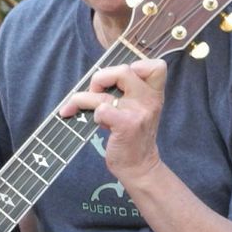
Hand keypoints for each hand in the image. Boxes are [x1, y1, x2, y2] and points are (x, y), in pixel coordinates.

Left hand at [60, 58, 165, 183]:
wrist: (139, 166)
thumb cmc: (132, 136)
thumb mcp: (136, 110)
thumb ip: (125, 93)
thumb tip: (96, 81)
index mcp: (154, 93)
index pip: (156, 66)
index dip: (136, 66)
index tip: (119, 81)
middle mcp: (149, 99)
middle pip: (123, 70)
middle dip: (100, 78)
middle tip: (94, 92)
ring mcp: (139, 112)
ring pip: (103, 93)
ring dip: (82, 99)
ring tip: (74, 107)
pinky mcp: (126, 125)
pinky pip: (101, 109)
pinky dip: (92, 115)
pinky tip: (95, 124)